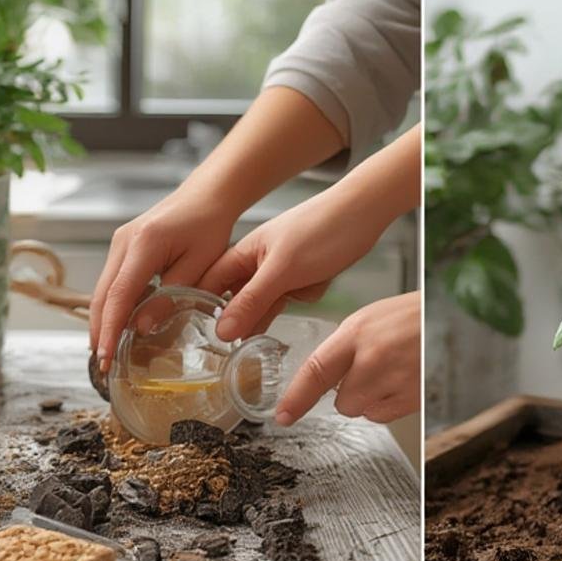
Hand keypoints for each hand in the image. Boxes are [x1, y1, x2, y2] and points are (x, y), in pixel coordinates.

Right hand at [90, 187, 237, 369]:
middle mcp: (123, 242)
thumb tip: (142, 328)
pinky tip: (117, 327)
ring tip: (106, 351)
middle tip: (101, 364)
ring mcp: (120, 243)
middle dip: (99, 331)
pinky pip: (112, 282)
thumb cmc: (208, 226)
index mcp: (143, 245)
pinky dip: (112, 306)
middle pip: (102, 294)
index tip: (105, 356)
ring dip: (102, 320)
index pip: (119, 296)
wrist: (206, 196)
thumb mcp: (197, 266)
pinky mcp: (123, 247)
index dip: (110, 329)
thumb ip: (171, 298)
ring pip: (103, 289)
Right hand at [202, 125, 420, 342]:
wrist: (363, 213)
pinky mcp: (302, 276)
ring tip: (274, 322)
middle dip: (240, 318)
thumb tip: (222, 331)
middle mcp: (258, 261)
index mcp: (244, 252)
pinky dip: (303, 296)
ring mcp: (281, 269)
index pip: (211, 284)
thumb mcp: (282, 271)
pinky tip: (313, 285)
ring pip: (267, 302)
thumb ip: (251, 301)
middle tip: (234, 348)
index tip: (198, 336)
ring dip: (273, 310)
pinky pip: (294, 297)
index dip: (202, 308)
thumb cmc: (321, 231)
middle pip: (238, 298)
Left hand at [275, 291, 419, 426]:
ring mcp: (395, 382)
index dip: (296, 398)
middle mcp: (374, 360)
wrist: (453, 320)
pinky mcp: (414, 399)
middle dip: (348, 394)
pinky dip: (389, 404)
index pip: (316, 371)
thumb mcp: (370, 320)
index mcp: (357, 333)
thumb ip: (345, 348)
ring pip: (363, 411)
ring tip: (390, 373)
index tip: (283, 415)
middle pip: (341, 402)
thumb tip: (326, 377)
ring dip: (370, 399)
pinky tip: (401, 381)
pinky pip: (385, 415)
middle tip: (368, 373)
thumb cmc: (413, 317)